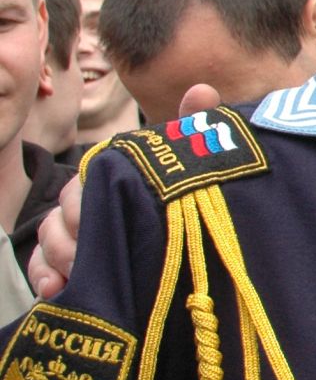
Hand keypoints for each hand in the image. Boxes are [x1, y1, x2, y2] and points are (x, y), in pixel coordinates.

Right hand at [26, 82, 222, 297]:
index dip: (84, 202)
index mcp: (113, 177)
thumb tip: (200, 89)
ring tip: (76, 275)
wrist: (207, 245)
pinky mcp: (74, 268)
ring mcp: (80, 236)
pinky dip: (45, 279)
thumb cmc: (195, 194)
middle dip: (71, 236)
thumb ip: (196, 126)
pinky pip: (43, 269)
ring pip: (49, 240)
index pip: (83, 184)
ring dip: (58, 258)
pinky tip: (55, 290)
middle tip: (88, 255)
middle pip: (61, 215)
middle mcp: (91, 203)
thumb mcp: (198, 163)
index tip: (93, 220)